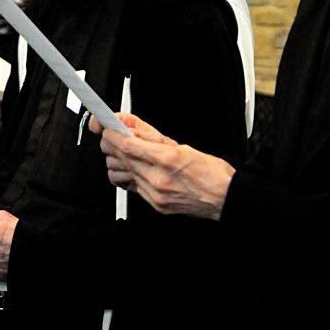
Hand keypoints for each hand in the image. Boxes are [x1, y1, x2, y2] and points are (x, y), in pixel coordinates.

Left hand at [89, 112, 234, 220]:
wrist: (224, 197)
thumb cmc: (210, 171)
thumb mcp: (180, 144)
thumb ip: (150, 134)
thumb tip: (129, 125)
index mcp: (166, 158)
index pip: (126, 144)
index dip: (110, 133)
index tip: (106, 126)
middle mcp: (157, 178)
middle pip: (117, 157)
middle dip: (111, 143)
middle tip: (116, 136)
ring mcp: (154, 194)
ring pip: (116, 174)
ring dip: (116, 161)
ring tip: (127, 154)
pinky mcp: (154, 204)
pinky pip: (128, 187)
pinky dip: (127, 175)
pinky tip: (135, 170)